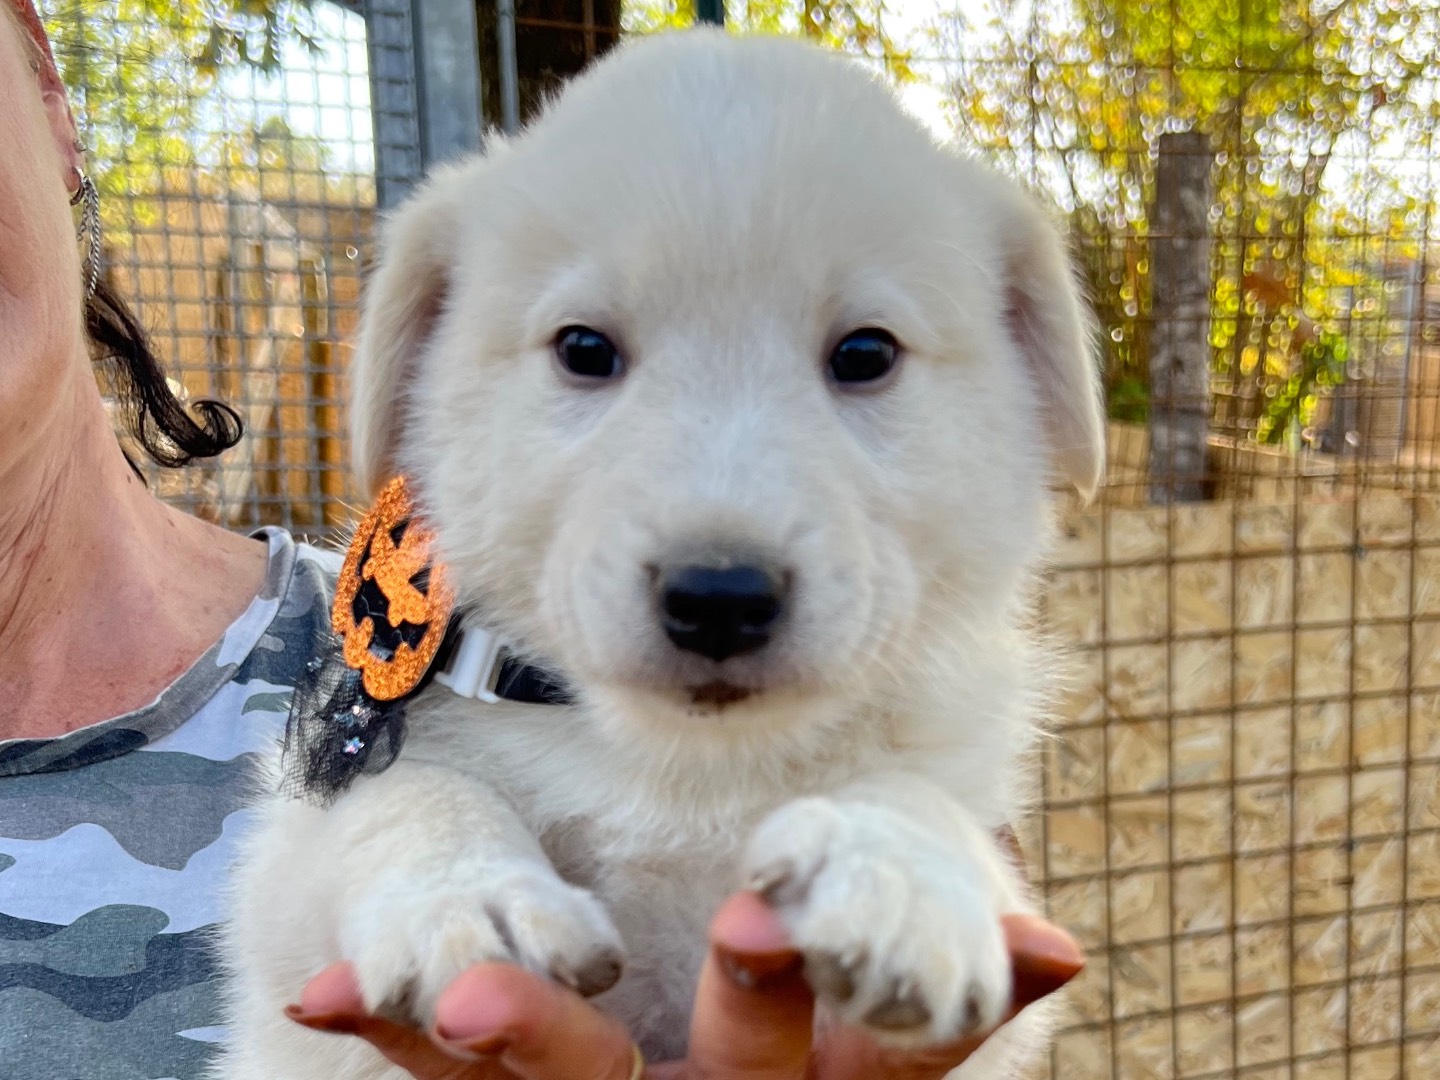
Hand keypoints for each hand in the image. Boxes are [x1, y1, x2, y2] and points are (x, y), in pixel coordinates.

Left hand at [287, 891, 1083, 1079]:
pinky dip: (390, 1039)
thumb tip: (1057, 944)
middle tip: (749, 928)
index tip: (858, 928)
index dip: (911, 1015)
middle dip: (750, 1010)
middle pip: (742, 1074)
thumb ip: (954, 999)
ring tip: (461, 986)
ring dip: (524, 1036)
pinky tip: (325, 991)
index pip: (895, 1060)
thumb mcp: (886, 1064)